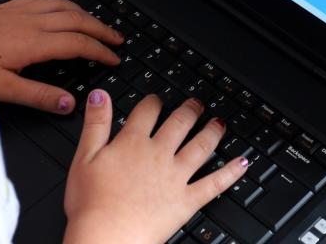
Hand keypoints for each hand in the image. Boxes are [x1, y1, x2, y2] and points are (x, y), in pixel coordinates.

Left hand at [0, 0, 123, 113]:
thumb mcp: (2, 88)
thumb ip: (38, 95)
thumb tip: (69, 103)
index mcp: (33, 42)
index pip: (78, 43)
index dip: (100, 51)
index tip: (114, 58)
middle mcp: (30, 21)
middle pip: (77, 19)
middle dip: (101, 29)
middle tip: (118, 39)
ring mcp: (19, 11)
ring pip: (63, 6)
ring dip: (85, 14)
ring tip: (98, 24)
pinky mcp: (8, 7)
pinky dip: (63, 4)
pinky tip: (61, 8)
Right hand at [63, 92, 248, 243]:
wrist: (107, 236)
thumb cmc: (92, 203)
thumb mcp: (84, 157)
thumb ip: (95, 124)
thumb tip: (100, 95)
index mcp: (132, 143)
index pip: (147, 111)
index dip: (153, 101)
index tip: (157, 99)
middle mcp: (158, 154)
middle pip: (179, 123)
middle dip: (190, 110)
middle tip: (197, 104)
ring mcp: (176, 177)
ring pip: (200, 146)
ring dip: (213, 132)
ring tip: (219, 123)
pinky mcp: (187, 200)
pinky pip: (215, 183)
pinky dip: (231, 172)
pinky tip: (242, 163)